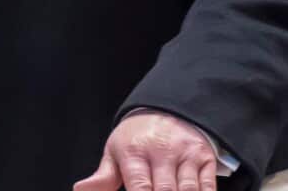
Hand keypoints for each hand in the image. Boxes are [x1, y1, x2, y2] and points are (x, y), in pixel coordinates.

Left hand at [74, 111, 217, 190]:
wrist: (167, 106)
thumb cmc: (137, 136)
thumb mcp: (115, 150)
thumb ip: (102, 177)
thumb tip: (80, 190)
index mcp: (134, 151)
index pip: (139, 187)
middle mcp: (161, 151)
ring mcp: (185, 153)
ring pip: (188, 190)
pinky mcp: (204, 155)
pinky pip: (207, 185)